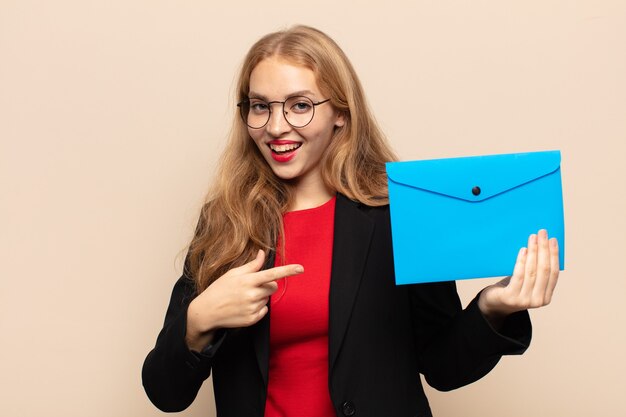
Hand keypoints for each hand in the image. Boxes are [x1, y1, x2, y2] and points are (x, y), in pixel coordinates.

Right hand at [185, 249, 303, 350]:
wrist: (207, 312)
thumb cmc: (219, 289)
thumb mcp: (233, 273)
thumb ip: (252, 265)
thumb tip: (262, 253)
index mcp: (248, 280)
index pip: (272, 274)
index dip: (288, 271)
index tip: (301, 268)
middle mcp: (252, 294)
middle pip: (273, 287)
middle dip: (267, 285)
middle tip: (251, 287)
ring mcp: (252, 308)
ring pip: (268, 298)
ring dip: (260, 297)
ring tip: (243, 298)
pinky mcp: (252, 319)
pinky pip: (264, 310)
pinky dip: (258, 308)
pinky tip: (244, 307)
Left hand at [478, 229, 559, 325]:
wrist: (492, 304)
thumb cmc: (510, 288)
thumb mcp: (527, 281)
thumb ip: (536, 271)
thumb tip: (542, 245)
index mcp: (545, 297)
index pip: (553, 273)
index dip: (554, 255)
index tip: (553, 240)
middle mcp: (538, 300)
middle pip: (544, 270)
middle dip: (544, 249)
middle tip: (543, 233)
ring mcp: (524, 300)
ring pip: (532, 271)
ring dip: (534, 252)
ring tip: (533, 238)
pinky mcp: (511, 297)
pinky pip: (519, 275)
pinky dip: (522, 261)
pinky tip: (523, 250)